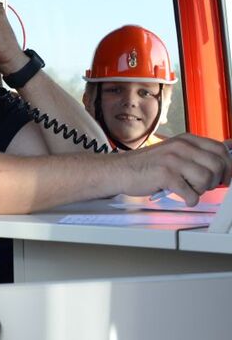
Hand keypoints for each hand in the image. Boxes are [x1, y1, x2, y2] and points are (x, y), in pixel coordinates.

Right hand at [117, 133, 231, 205]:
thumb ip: (195, 154)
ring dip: (201, 190)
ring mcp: (173, 160)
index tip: (224, 176)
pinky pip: (191, 193)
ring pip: (207, 179)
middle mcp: (181, 147)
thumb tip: (223, 159)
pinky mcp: (165, 175)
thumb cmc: (146, 165)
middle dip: (215, 180)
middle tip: (203, 185)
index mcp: (185, 140)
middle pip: (217, 165)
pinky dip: (190, 200)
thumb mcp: (173, 152)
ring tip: (188, 189)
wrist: (119, 170)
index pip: (220, 149)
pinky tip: (182, 196)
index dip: (227, 166)